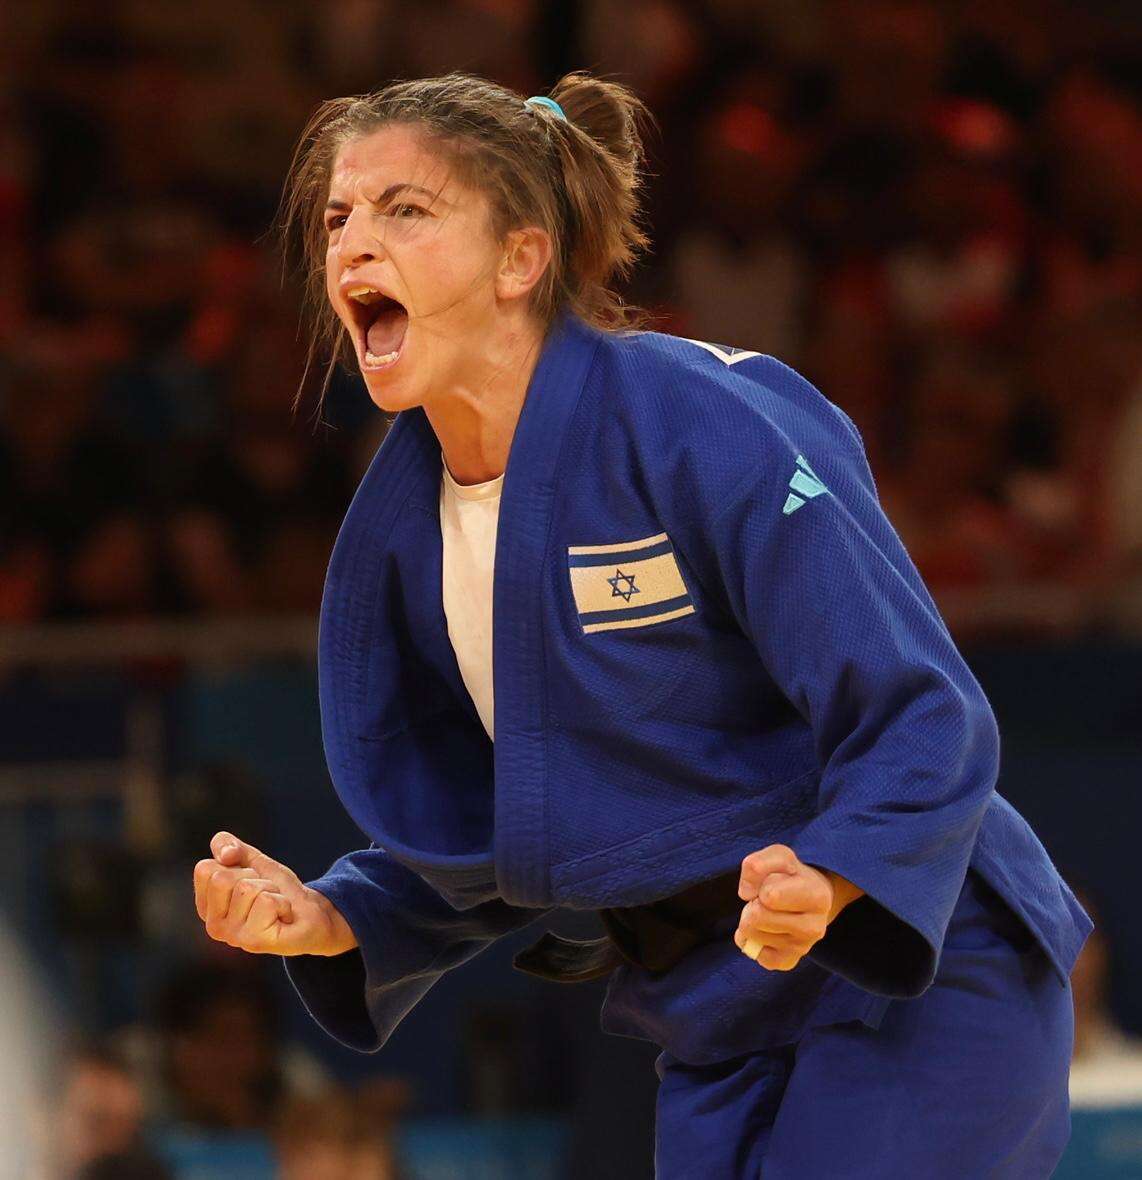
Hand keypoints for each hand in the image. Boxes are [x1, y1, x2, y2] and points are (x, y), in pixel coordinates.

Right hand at [193, 831, 357, 957]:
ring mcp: (232, 937)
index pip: (205, 868)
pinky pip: (266, 901)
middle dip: (253, 877)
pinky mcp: (254, 942)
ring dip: (271, 889)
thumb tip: (224, 855)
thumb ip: (227, 846)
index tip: (250, 878)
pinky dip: (282, 902)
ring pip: (246, 888)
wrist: (311, 913)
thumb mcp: (252, 859)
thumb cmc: (278, 889)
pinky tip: (283, 916)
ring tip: (276, 905)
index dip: (236, 864)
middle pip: (222, 878)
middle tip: (266, 892)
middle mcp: (214, 925)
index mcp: (207, 907)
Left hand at [733, 844, 854, 971]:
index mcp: (817, 896)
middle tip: (765, 900)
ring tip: (767, 912)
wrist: (809, 897)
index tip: (772, 882)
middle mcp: (815, 927)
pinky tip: (766, 930)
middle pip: (756, 917)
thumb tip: (746, 894)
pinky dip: (752, 940)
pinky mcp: (789, 961)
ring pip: (752, 935)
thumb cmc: (790, 875)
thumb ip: (757, 864)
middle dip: (752, 904)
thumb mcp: (778, 857)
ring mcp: (803, 948)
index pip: (769, 895)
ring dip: (751, 921)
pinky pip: (754, 953)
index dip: (762, 885)